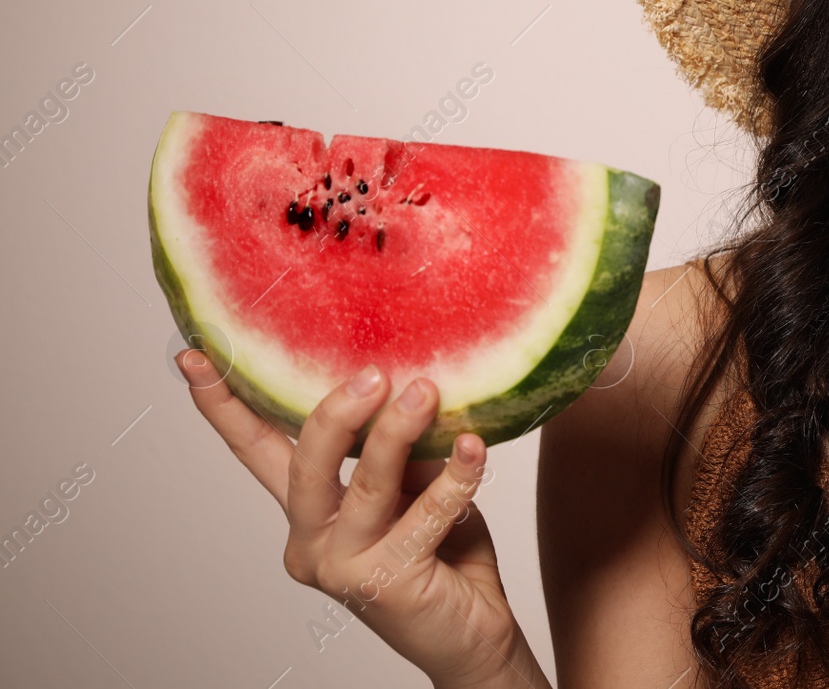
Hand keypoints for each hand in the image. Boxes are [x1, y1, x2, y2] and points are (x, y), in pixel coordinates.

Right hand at [176, 349, 544, 688]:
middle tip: (374, 373)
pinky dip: (455, 478)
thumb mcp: (414, 489)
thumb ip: (398, 451)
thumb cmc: (443, 554)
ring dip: (398, 433)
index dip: (224, 405)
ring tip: (427, 391)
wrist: (473, 633)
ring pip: (366, 485)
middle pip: (306, 465)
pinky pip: (425, 515)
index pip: (257, 450)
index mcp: (309, 512)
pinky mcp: (387, 584)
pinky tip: (473, 448)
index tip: (195, 355)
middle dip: (334, 414)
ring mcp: (344, 568)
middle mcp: (313, 541)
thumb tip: (406, 386)